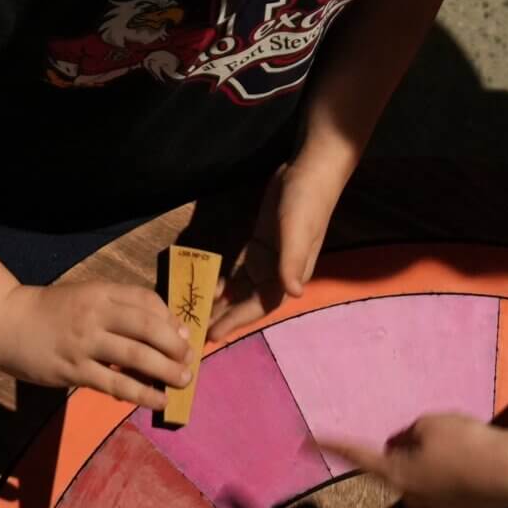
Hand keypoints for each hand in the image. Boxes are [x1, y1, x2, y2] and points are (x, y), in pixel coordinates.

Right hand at [0, 280, 191, 409]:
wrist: (4, 321)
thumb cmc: (47, 310)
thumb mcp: (83, 296)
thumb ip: (115, 307)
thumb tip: (158, 329)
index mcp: (99, 292)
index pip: (145, 301)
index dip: (170, 319)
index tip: (184, 336)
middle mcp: (95, 314)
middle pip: (147, 328)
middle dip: (175, 347)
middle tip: (190, 361)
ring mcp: (84, 343)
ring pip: (136, 357)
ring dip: (166, 371)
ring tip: (183, 381)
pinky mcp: (73, 370)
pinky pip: (115, 384)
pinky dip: (140, 394)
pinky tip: (157, 401)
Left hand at [216, 158, 345, 335]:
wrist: (310, 172)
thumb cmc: (306, 203)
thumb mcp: (296, 232)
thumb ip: (293, 262)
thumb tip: (293, 293)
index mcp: (289, 275)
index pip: (260, 307)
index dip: (237, 321)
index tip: (214, 334)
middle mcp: (279, 274)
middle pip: (248, 304)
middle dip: (226, 318)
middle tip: (197, 331)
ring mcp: (269, 260)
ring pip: (243, 291)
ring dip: (224, 304)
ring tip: (199, 316)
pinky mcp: (261, 246)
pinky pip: (241, 272)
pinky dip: (226, 282)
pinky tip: (209, 288)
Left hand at [319, 413, 507, 507]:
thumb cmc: (467, 443)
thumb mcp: (430, 424)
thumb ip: (409, 434)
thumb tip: (403, 445)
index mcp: (397, 474)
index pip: (357, 456)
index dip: (333, 446)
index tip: (308, 440)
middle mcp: (412, 497)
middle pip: (396, 472)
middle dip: (404, 454)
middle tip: (425, 435)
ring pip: (424, 482)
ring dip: (432, 466)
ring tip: (458, 446)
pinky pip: (448, 489)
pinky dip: (454, 475)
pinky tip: (473, 462)